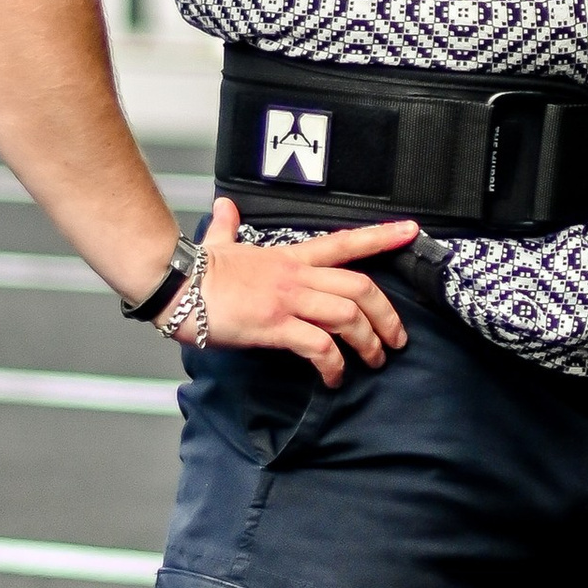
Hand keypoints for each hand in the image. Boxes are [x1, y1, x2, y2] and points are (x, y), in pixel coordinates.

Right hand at [191, 197, 417, 385]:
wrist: (175, 282)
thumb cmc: (196, 269)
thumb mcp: (219, 243)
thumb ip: (227, 226)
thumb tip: (225, 208)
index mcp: (289, 257)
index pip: (345, 243)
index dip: (382, 237)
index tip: (412, 232)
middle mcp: (296, 276)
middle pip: (360, 287)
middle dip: (387, 314)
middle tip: (396, 340)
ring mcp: (287, 300)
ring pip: (347, 316)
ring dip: (367, 343)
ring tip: (372, 362)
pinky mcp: (274, 326)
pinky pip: (318, 347)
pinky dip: (333, 365)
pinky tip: (332, 379)